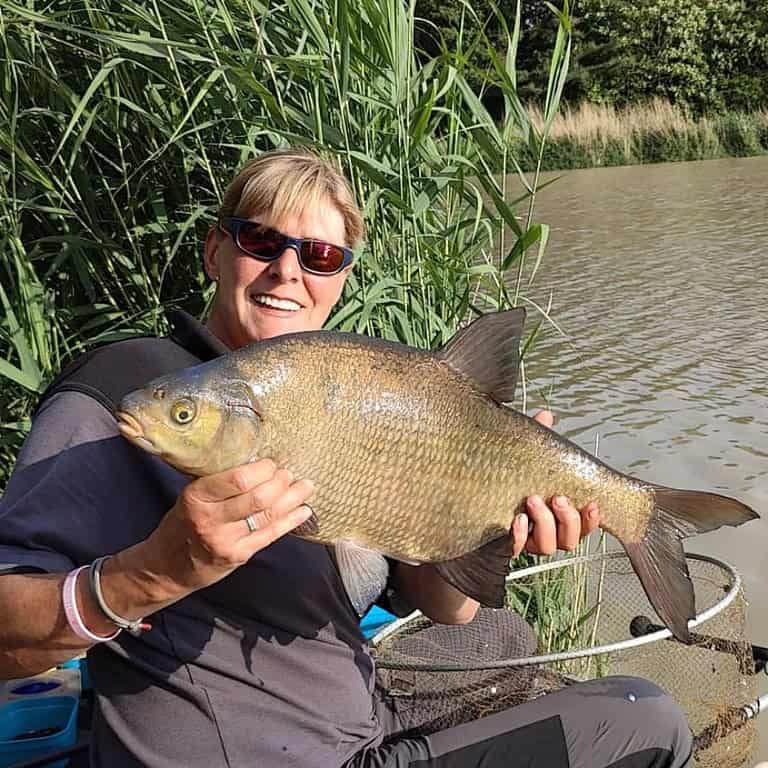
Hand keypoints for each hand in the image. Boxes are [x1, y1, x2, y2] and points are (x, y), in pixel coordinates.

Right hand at [141, 459, 313, 593]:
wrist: (168, 566)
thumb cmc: (184, 521)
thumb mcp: (192, 495)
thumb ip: (220, 482)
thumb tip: (259, 460)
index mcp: (196, 497)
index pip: (237, 480)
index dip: (262, 469)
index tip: (271, 462)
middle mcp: (210, 520)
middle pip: (258, 498)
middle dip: (280, 482)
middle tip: (288, 472)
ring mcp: (225, 541)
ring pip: (268, 515)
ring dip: (292, 498)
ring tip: (306, 486)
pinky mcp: (239, 556)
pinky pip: (271, 535)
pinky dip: (291, 520)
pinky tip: (304, 510)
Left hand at [511, 409, 599, 556]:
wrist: (471, 493)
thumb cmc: (506, 477)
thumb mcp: (525, 458)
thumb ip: (538, 440)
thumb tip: (546, 415)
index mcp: (557, 516)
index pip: (584, 526)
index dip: (591, 519)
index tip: (590, 503)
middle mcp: (546, 533)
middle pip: (569, 540)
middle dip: (567, 519)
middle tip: (555, 497)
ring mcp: (527, 541)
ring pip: (548, 547)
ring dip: (545, 524)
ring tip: (532, 501)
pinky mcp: (505, 545)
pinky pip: (517, 549)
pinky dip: (519, 537)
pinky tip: (515, 520)